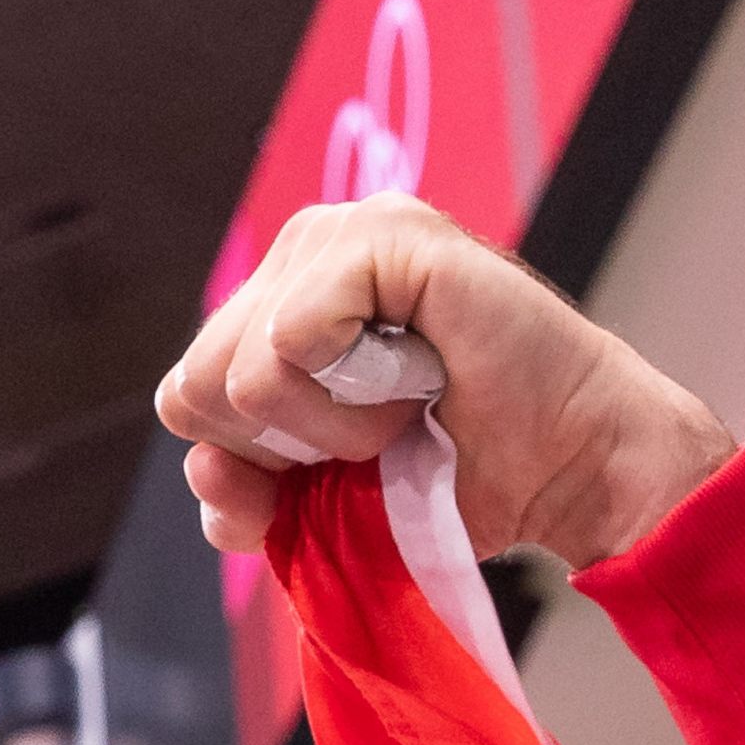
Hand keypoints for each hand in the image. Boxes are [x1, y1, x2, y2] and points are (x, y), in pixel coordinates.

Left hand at [154, 193, 735, 565]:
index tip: (332, 466)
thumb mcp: (311, 509)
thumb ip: (240, 497)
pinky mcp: (386, 235)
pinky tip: (419, 380)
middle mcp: (300, 256)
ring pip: (240, 369)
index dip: (248, 463)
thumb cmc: (445, 480)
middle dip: (280, 446)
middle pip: (197, 385)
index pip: (187, 399)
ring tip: (401, 408)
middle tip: (375, 435)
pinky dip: (351, 396)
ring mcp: (341, 234)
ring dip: (324, 427)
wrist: (557, 470)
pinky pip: (290, 339)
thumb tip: (203, 466)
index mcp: (271, 309)